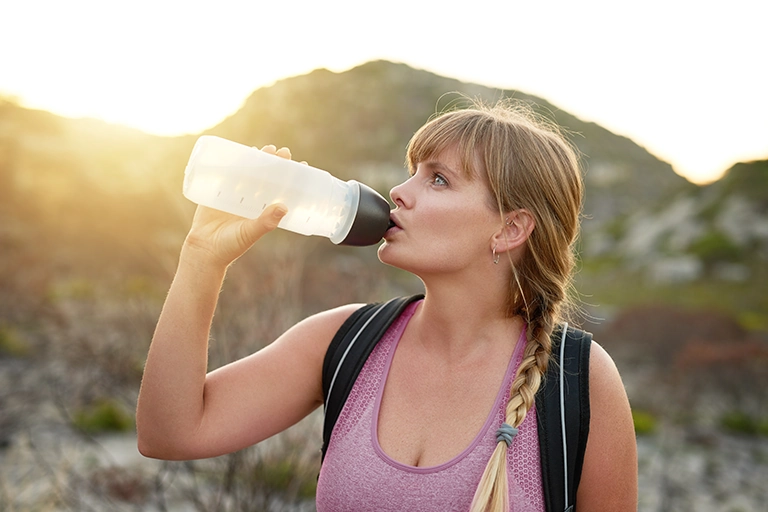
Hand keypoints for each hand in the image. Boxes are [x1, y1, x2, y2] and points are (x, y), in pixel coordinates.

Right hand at [182, 145, 292, 267]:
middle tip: (284, 152)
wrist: (203, 250)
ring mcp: (235, 195)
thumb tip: (284, 207)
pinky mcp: (218, 192)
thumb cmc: (230, 246)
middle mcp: (251, 201)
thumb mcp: (250, 233)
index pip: (281, 191)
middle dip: (275, 164)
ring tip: (266, 149)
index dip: (290, 179)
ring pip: (249, 173)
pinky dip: (233, 164)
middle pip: (266, 178)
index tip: (301, 166)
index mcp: (263, 211)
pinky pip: (227, 174)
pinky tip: (240, 152)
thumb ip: (265, 222)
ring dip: (257, 160)